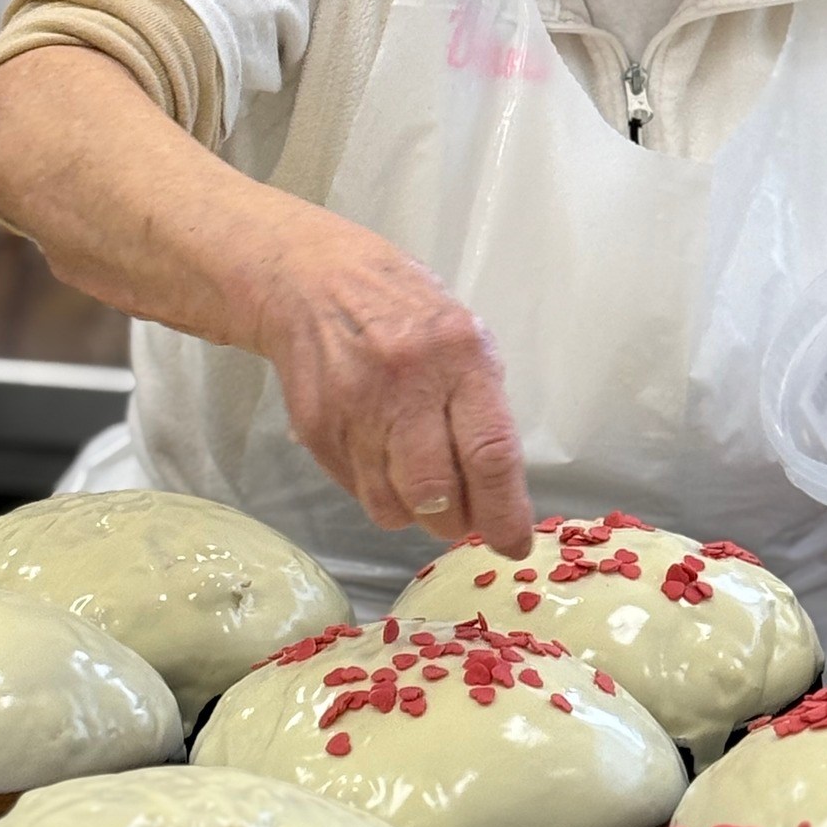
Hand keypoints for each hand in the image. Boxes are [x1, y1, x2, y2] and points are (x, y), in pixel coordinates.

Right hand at [248, 200, 533, 557]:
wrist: (313, 281)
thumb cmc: (405, 311)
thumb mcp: (463, 338)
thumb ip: (482, 406)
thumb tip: (498, 490)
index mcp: (460, 356)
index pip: (489, 452)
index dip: (505, 512)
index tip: (513, 545)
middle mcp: (407, 383)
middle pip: (437, 492)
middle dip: (456, 522)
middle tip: (462, 518)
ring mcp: (355, 408)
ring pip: (394, 505)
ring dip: (417, 514)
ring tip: (422, 488)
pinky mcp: (316, 428)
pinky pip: (358, 492)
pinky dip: (380, 493)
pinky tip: (383, 460)